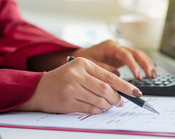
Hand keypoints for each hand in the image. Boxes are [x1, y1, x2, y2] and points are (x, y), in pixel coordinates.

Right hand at [17, 57, 142, 113]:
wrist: (38, 88)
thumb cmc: (63, 79)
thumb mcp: (79, 71)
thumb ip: (98, 77)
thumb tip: (120, 91)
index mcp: (83, 63)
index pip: (110, 76)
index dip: (125, 85)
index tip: (136, 92)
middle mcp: (77, 74)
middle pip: (106, 89)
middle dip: (116, 98)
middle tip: (120, 102)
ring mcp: (71, 88)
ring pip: (99, 100)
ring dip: (108, 105)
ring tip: (109, 105)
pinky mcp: (67, 101)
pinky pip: (90, 109)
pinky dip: (98, 110)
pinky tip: (99, 109)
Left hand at [71, 40, 156, 78]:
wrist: (79, 57)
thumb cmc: (83, 60)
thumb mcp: (90, 64)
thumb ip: (103, 69)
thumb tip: (117, 75)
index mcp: (109, 46)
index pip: (125, 54)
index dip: (133, 65)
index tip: (138, 76)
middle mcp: (117, 46)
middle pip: (135, 52)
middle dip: (144, 63)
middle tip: (150, 75)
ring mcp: (120, 51)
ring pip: (137, 54)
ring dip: (146, 63)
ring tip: (153, 74)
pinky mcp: (121, 57)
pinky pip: (135, 59)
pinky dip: (143, 64)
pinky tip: (150, 70)